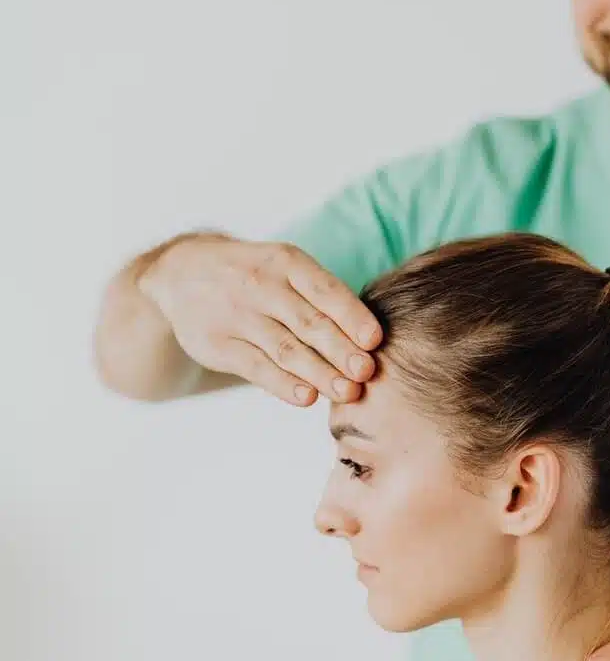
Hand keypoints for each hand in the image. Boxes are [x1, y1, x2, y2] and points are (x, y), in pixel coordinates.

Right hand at [139, 235, 380, 406]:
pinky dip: (284, 384)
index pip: (325, 290)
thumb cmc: (257, 275)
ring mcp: (238, 316)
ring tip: (348, 392)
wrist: (182, 273)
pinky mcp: (219, 345)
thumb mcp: (284, 267)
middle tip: (367, 373)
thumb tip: (370, 338)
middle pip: (308, 322)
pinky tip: (307, 398)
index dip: (351, 316)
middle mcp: (262, 286)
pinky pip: (257, 367)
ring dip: (320, 373)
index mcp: (287, 262)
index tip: (375, 340)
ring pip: (286, 348)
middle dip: (341, 350)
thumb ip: (321, 296)